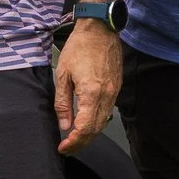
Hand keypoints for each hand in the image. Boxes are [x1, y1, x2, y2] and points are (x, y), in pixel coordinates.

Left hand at [55, 20, 121, 152]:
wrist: (99, 30)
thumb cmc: (80, 47)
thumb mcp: (63, 74)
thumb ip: (63, 103)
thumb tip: (64, 125)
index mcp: (91, 93)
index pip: (84, 128)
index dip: (74, 142)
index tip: (63, 147)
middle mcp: (106, 96)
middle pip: (96, 130)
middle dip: (81, 143)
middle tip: (68, 149)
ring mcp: (114, 93)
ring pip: (103, 123)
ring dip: (89, 135)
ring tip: (75, 140)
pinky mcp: (116, 88)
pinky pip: (107, 112)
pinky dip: (97, 122)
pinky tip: (86, 123)